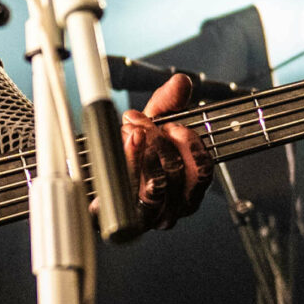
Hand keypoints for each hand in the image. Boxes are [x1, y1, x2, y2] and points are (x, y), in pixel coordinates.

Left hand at [121, 72, 211, 229]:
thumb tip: (180, 82)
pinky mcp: (124, 220)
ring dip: (141, 152)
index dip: (189, 144)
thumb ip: (168, 103)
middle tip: (141, 124)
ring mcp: (152, 217)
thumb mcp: (153, 124)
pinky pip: (130, 196)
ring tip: (130, 134)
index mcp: (191, 186)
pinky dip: (127, 167)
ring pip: (156, 185)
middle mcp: (176, 206)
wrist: (100, 177)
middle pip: (176, 173)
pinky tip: (122, 150)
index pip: (204, 169)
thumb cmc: (134, 154)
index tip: (173, 125)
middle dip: (157, 141)